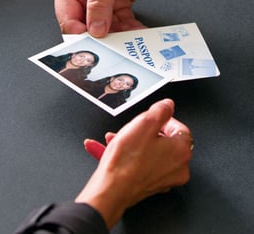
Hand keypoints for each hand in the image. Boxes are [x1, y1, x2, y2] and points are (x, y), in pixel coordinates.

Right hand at [52, 0, 157, 36]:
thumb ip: (99, 3)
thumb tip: (95, 29)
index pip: (68, 20)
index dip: (81, 34)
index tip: (96, 44)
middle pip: (86, 28)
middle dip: (101, 39)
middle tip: (116, 48)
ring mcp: (99, 3)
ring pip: (105, 30)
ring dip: (119, 38)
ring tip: (132, 44)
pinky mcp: (116, 5)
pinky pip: (122, 24)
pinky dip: (131, 31)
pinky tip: (140, 34)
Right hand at [75, 99, 192, 227]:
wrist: (112, 188)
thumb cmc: (127, 160)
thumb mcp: (144, 123)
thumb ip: (160, 110)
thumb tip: (168, 105)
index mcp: (181, 151)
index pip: (179, 128)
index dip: (162, 119)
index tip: (149, 118)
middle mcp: (178, 167)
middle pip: (163, 140)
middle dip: (142, 132)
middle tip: (130, 129)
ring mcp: (165, 179)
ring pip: (150, 152)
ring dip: (132, 143)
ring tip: (114, 139)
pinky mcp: (151, 185)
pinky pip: (141, 164)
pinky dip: (129, 157)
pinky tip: (111, 151)